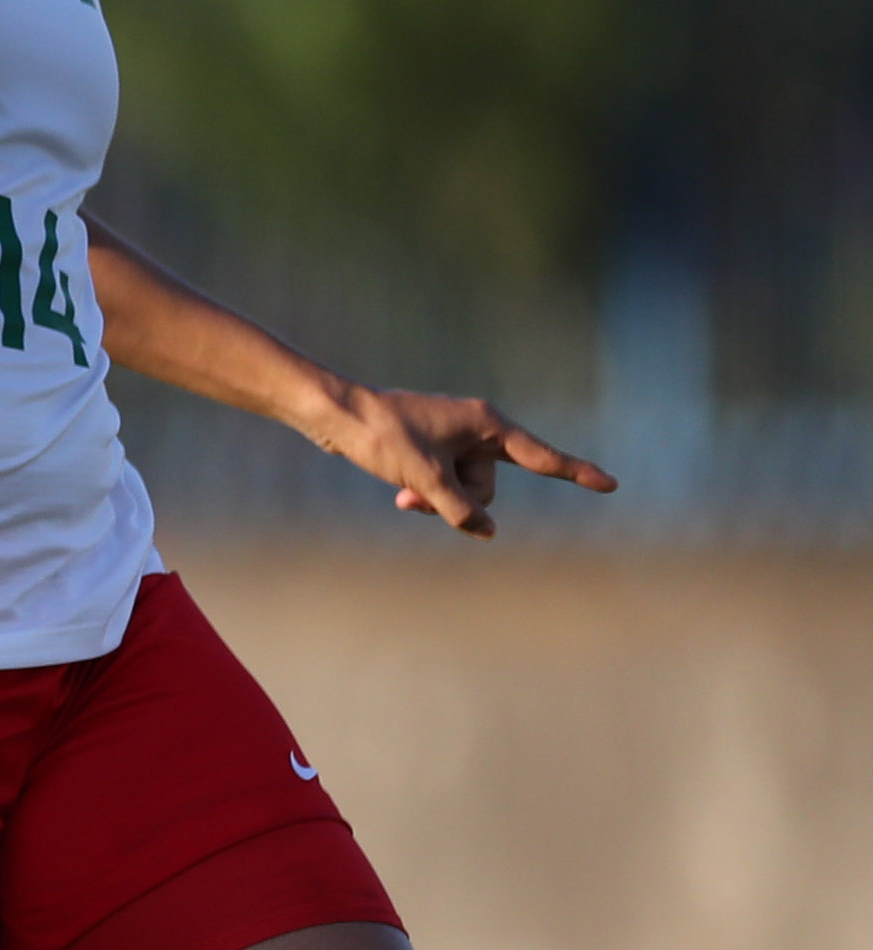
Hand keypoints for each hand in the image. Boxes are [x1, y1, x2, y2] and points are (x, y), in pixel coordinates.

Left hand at [321, 383, 614, 539]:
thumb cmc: (383, 438)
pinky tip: (400, 493)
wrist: (338, 416)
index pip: (541, 456)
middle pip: (489, 488)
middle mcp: (478, 430)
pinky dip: (427, 495)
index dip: (577, 473)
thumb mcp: (424, 479)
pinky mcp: (435, 452)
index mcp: (487, 424)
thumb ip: (460, 509)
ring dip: (437, 500)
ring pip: (464, 492)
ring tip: (403, 489)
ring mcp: (456, 441)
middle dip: (459, 501)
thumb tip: (487, 532)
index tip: (611, 485)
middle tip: (418, 490)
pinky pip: (445, 487)